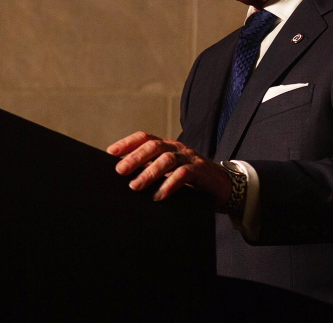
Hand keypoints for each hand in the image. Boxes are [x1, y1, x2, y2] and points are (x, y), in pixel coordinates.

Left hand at [107, 131, 231, 205]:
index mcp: (166, 145)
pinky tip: (158, 195)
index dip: (127, 143)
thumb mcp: (168, 170)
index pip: (145, 137)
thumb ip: (150, 168)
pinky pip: (183, 174)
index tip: (110, 152)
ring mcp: (189, 158)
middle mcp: (176, 148)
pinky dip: (169, 184)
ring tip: (135, 186)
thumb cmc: (189, 178)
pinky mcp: (200, 171)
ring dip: (149, 172)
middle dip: (135, 157)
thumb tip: (124, 175)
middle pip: (154, 146)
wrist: (221, 184)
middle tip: (120, 170)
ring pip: (167, 159)